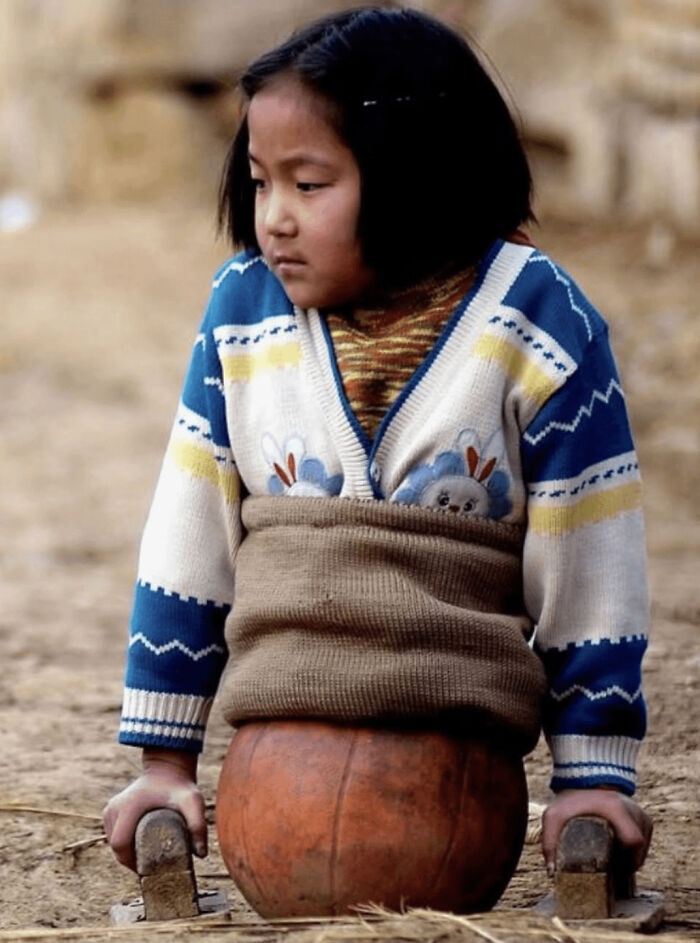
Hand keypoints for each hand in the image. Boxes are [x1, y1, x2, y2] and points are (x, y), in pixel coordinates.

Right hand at [102, 749, 206, 870]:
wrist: (168, 769)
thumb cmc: (180, 786)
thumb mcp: (192, 802)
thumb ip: (198, 825)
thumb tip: (201, 854)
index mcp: (129, 807)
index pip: (120, 844)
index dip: (130, 862)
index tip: (148, 869)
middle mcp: (115, 808)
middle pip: (116, 847)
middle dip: (131, 861)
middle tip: (151, 867)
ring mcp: (111, 810)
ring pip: (113, 843)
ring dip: (127, 853)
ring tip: (147, 858)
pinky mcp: (111, 811)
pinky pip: (114, 835)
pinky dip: (125, 845)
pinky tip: (139, 848)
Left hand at [542, 788, 652, 877]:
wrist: (584, 780)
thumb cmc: (570, 800)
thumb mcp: (555, 816)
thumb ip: (549, 842)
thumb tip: (551, 873)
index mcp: (616, 808)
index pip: (633, 840)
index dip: (625, 859)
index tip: (612, 869)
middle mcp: (633, 810)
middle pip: (639, 848)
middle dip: (626, 863)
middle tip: (610, 872)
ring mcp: (641, 813)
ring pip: (642, 847)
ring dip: (631, 858)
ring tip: (613, 863)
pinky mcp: (644, 817)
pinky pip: (643, 842)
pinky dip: (634, 851)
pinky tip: (620, 854)